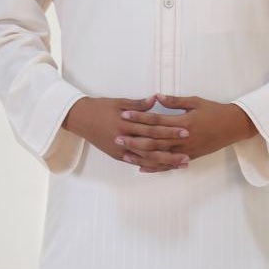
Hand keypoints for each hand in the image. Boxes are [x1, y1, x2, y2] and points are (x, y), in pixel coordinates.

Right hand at [62, 94, 191, 171]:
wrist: (79, 118)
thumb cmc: (100, 107)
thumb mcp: (119, 102)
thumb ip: (138, 104)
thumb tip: (156, 99)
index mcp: (126, 122)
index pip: (153, 127)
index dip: (170, 130)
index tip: (186, 130)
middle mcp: (124, 138)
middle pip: (152, 145)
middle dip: (172, 149)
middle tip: (189, 152)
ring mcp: (120, 149)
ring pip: (146, 158)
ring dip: (165, 162)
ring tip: (181, 163)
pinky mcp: (117, 155)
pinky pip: (136, 163)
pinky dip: (150, 166)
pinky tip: (162, 168)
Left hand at [116, 93, 256, 170]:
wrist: (233, 127)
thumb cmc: (214, 111)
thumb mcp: (195, 101)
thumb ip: (175, 101)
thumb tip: (156, 96)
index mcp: (183, 121)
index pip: (156, 119)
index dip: (139, 117)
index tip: (124, 114)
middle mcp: (183, 138)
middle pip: (154, 139)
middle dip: (134, 138)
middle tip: (117, 136)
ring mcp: (185, 150)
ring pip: (159, 155)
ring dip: (141, 155)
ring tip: (125, 154)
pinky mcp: (189, 158)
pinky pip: (169, 165)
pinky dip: (155, 167)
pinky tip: (142, 168)